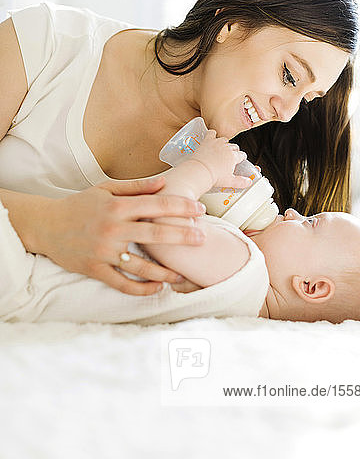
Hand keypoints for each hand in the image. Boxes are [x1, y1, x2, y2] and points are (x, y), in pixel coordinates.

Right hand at [41, 176, 206, 295]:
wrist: (45, 225)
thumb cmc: (79, 205)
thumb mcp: (105, 189)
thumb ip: (136, 187)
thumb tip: (164, 183)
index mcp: (117, 207)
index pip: (156, 205)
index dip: (181, 206)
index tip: (199, 209)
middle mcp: (112, 229)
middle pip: (155, 234)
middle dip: (183, 236)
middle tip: (202, 238)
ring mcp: (104, 251)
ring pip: (141, 265)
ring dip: (165, 271)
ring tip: (182, 274)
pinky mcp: (95, 269)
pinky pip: (122, 283)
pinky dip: (141, 288)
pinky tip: (158, 288)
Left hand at [189, 130, 251, 188]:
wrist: (200, 171)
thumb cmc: (214, 176)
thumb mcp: (230, 182)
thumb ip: (241, 182)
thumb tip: (248, 182)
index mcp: (233, 156)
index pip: (242, 154)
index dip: (242, 157)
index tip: (240, 159)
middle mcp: (227, 148)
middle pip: (234, 146)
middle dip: (234, 151)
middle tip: (231, 156)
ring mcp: (217, 143)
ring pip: (224, 139)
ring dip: (224, 143)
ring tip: (222, 149)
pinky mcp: (207, 141)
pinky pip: (212, 133)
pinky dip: (212, 134)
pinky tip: (212, 138)